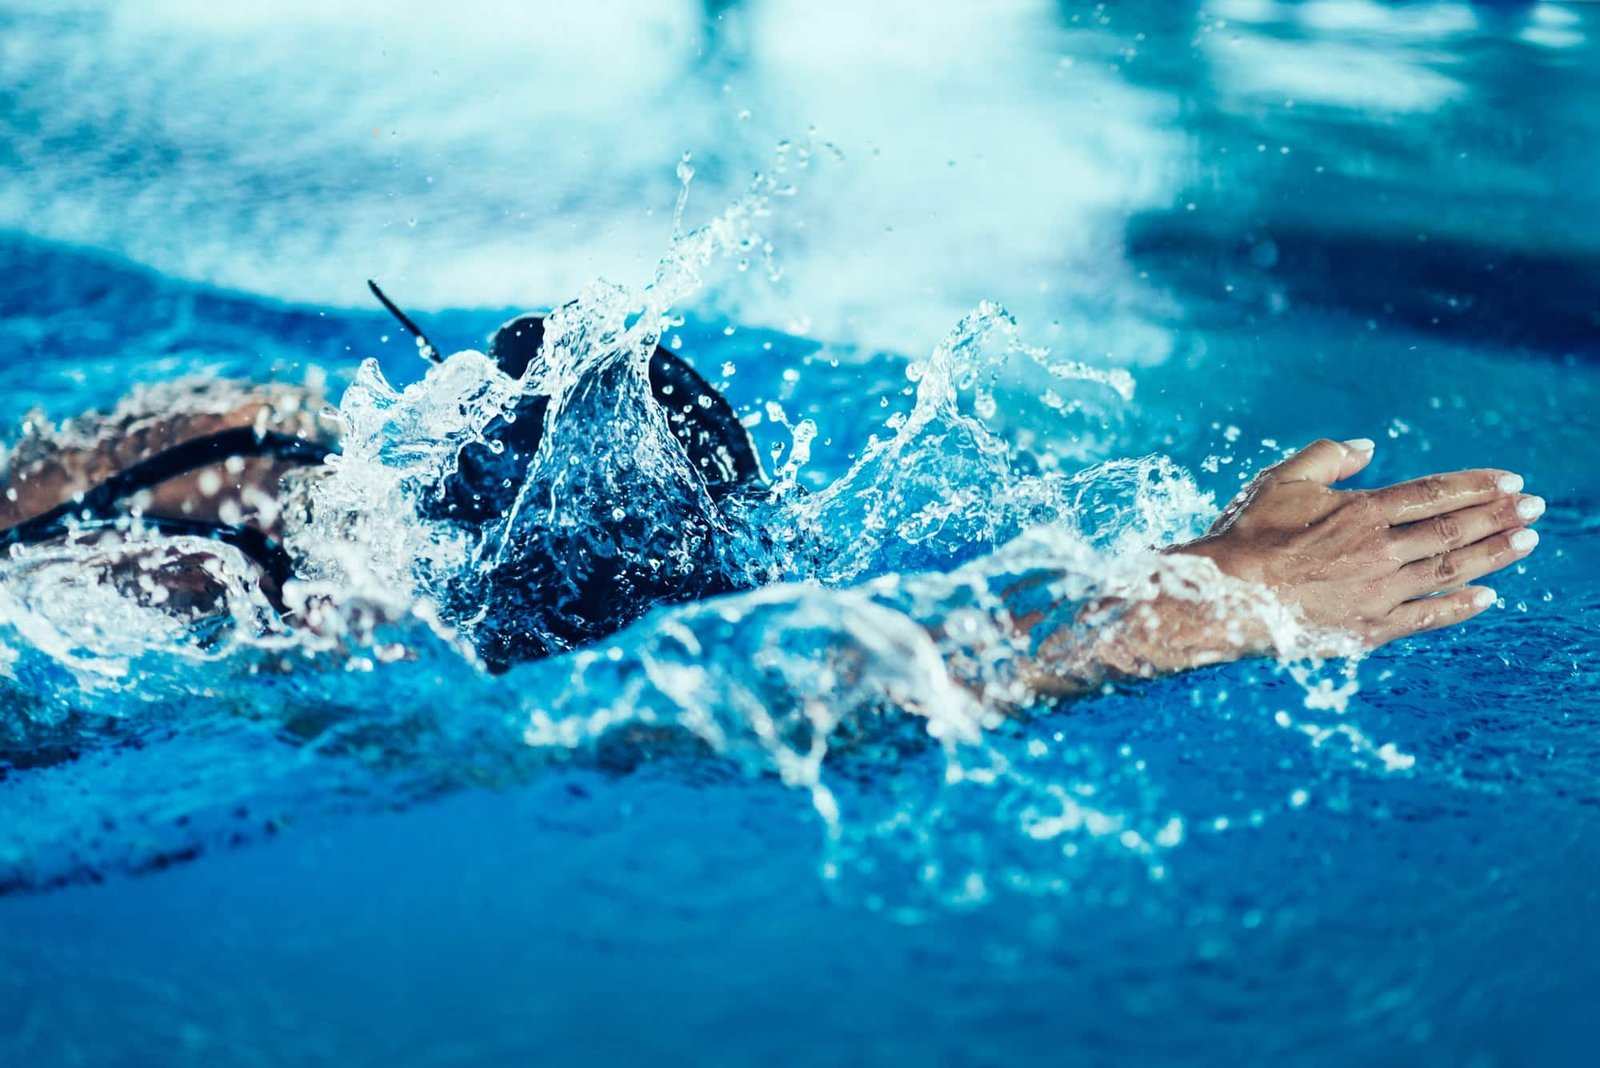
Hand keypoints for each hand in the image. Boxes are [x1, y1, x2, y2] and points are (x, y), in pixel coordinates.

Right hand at [1176, 438, 1542, 649]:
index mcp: (1362, 512)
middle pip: (1453, 530)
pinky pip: (1426, 617)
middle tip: (1535, 508)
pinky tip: (1487, 596)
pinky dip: (1460, 606)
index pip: (1434, 493)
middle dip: (1499, 516)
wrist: (1225, 596)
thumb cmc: (1247, 536)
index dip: (1476, 485)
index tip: (1511, 481)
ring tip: (1526, 543)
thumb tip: (1368, 446)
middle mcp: (1380, 551)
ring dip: (1493, 555)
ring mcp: (1378, 593)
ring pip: (1449, 570)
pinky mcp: (1368, 628)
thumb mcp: (1280, 480)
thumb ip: (1327, 457)